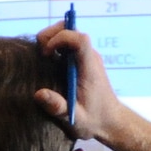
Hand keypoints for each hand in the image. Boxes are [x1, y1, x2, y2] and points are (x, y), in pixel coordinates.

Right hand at [33, 20, 120, 142]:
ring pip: (69, 33)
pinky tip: (48, 62)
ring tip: (42, 57)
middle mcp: (90, 58)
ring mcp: (87, 58)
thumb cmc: (95, 121)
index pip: (80, 39)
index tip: (47, 53)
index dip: (61, 38)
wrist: (111, 122)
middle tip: (41, 53)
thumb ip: (59, 107)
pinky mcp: (82, 61)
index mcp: (89, 69)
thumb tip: (39, 94)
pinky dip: (55, 46)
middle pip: (72, 29)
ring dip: (52, 39)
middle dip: (51, 34)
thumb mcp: (76, 119)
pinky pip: (68, 44)